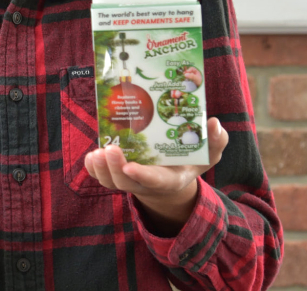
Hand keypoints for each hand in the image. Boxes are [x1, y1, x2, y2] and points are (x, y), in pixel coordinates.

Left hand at [84, 117, 228, 233]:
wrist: (170, 175)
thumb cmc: (188, 162)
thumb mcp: (207, 155)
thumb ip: (215, 142)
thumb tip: (215, 123)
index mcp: (168, 179)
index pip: (153, 181)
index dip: (141, 176)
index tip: (130, 167)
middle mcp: (144, 183)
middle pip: (125, 182)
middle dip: (115, 167)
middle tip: (110, 148)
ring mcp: (128, 180)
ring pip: (109, 181)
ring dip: (100, 168)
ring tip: (97, 152)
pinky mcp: (115, 174)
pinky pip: (100, 176)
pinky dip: (92, 168)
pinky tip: (91, 155)